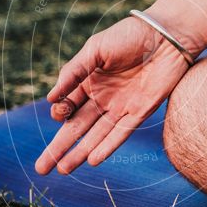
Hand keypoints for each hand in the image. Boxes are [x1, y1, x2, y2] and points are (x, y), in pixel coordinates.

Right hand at [35, 16, 192, 174]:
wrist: (165, 36)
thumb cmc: (129, 36)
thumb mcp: (94, 49)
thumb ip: (73, 73)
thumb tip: (50, 99)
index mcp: (88, 82)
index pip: (67, 106)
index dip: (60, 114)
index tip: (59, 112)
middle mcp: (102, 98)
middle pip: (76, 128)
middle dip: (58, 148)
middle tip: (41, 168)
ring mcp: (120, 107)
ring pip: (95, 136)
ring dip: (79, 153)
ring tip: (62, 170)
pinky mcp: (140, 112)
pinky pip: (120, 133)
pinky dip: (107, 146)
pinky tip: (92, 160)